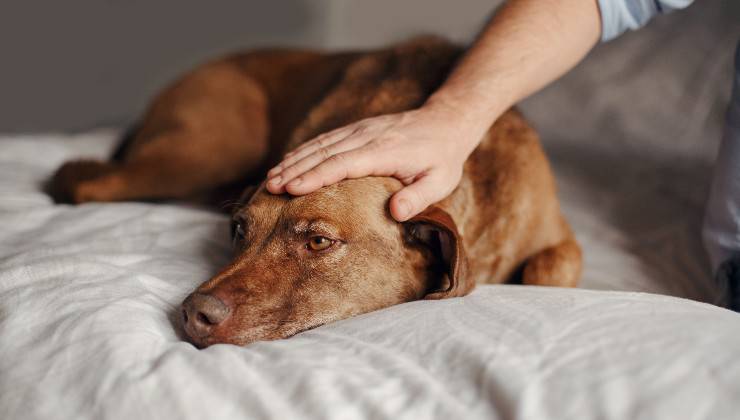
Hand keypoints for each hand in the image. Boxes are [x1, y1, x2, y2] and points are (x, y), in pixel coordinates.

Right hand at [265, 103, 480, 220]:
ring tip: (271, 178)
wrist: (445, 122)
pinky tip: (289, 162)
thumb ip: (419, 198)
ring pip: (320, 144)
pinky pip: (326, 139)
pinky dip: (304, 151)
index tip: (292, 189)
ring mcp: (360, 130)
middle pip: (324, 153)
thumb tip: (396, 213)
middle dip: (295, 170)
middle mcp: (367, 137)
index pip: (343, 164)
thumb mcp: (440, 182)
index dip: (316, 176)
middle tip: (271, 187)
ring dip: (294, 160)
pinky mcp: (357, 128)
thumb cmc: (443, 158)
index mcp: (384, 151)